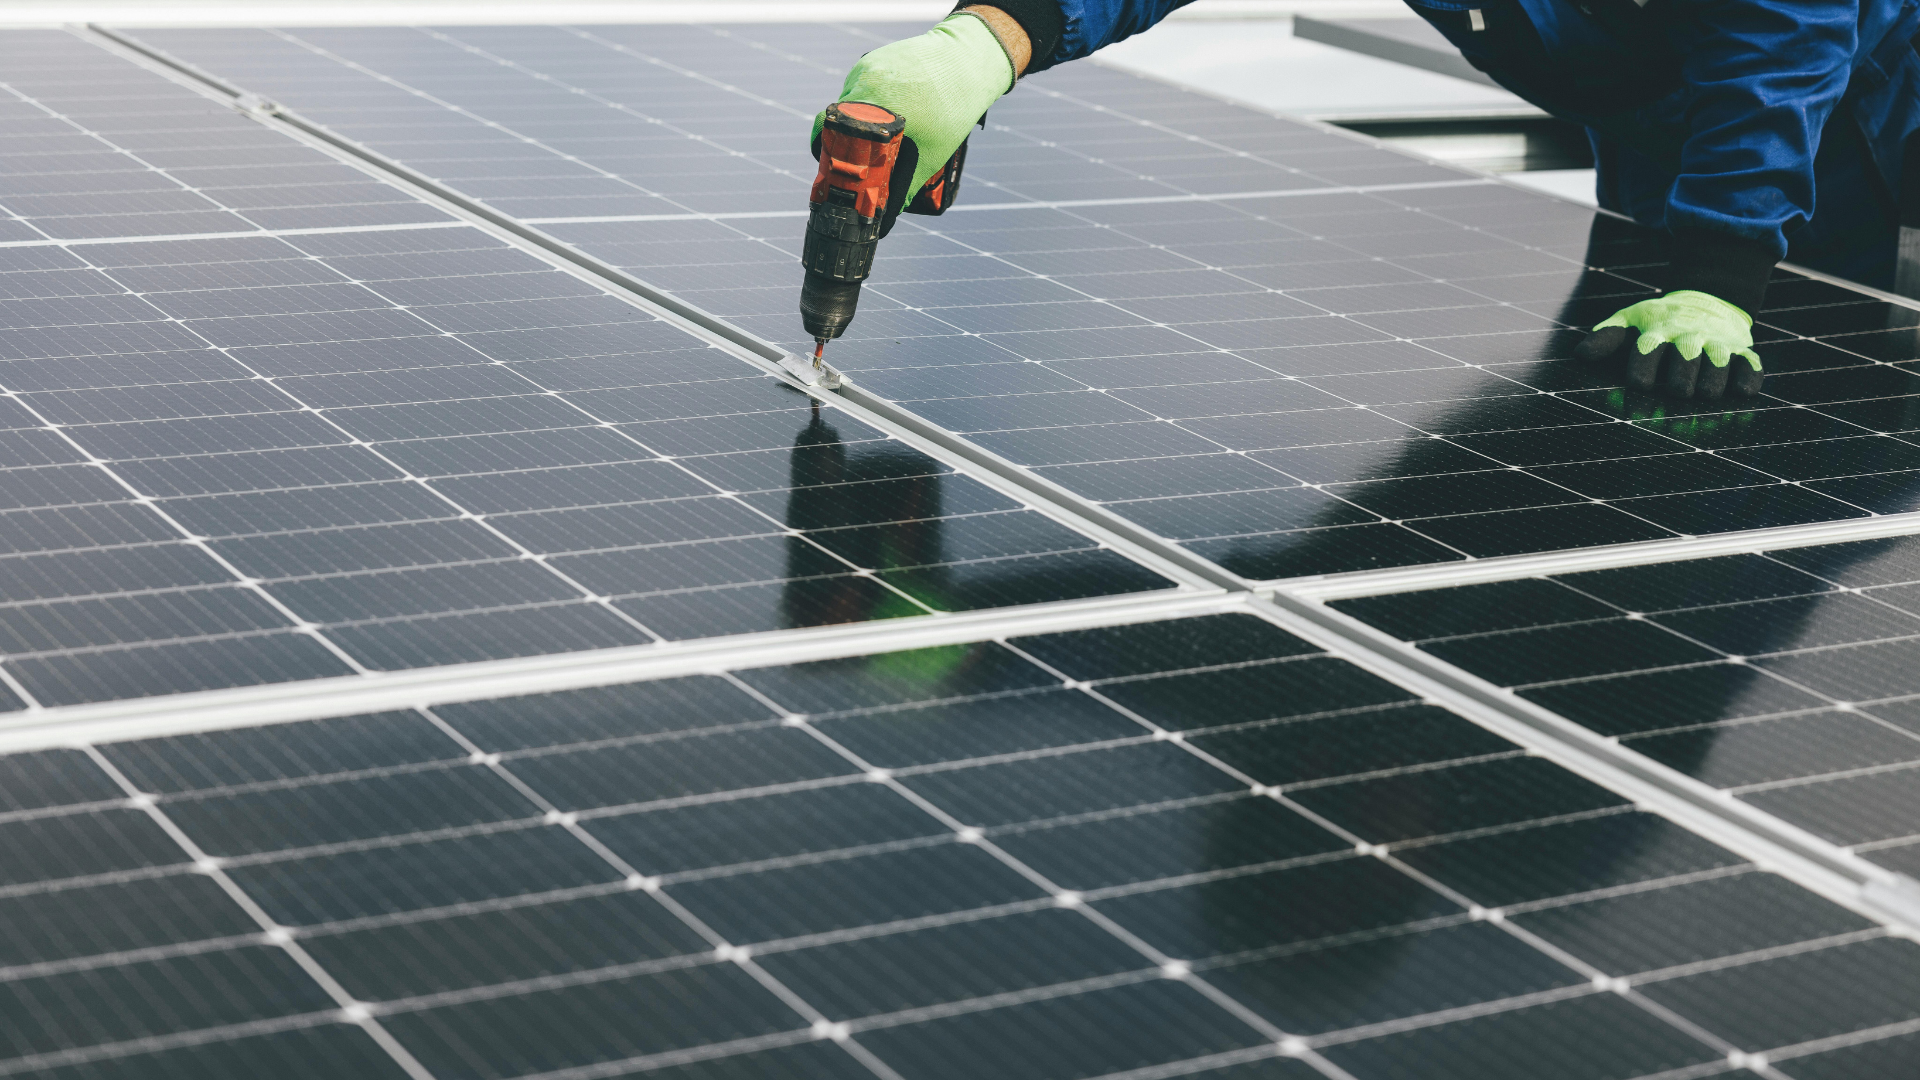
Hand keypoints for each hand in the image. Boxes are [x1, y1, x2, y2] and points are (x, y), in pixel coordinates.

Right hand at [812, 9, 1024, 197]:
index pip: (828, 134)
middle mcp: (863, 83)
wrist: (969, 58)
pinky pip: (861, 89)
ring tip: (885, 133)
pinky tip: (894, 111)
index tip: (834, 171)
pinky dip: (871, 105)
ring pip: (849, 106)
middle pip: (836, 122)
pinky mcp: (873, 59)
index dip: (827, 156)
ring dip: (860, 124)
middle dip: (846, 144)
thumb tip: (886, 215)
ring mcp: (866, 68)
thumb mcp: (932, 153)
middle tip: (859, 160)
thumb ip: (906, 186)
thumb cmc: (955, 106)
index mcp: (874, 106)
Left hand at [1573, 290, 1763, 399]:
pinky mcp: (1743, 351)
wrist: (1707, 298)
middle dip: (1679, 381)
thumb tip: (1579, 355)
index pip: (1647, 350)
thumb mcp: (1630, 321)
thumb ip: (1605, 338)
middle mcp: (1690, 337)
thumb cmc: (1659, 320)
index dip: (1643, 369)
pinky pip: (1750, 367)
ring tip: (1703, 393)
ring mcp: (1718, 344)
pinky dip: (1747, 379)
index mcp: (1658, 332)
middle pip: (1685, 363)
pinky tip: (1741, 391)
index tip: (1639, 384)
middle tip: (1676, 390)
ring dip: (1711, 384)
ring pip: (1718, 367)